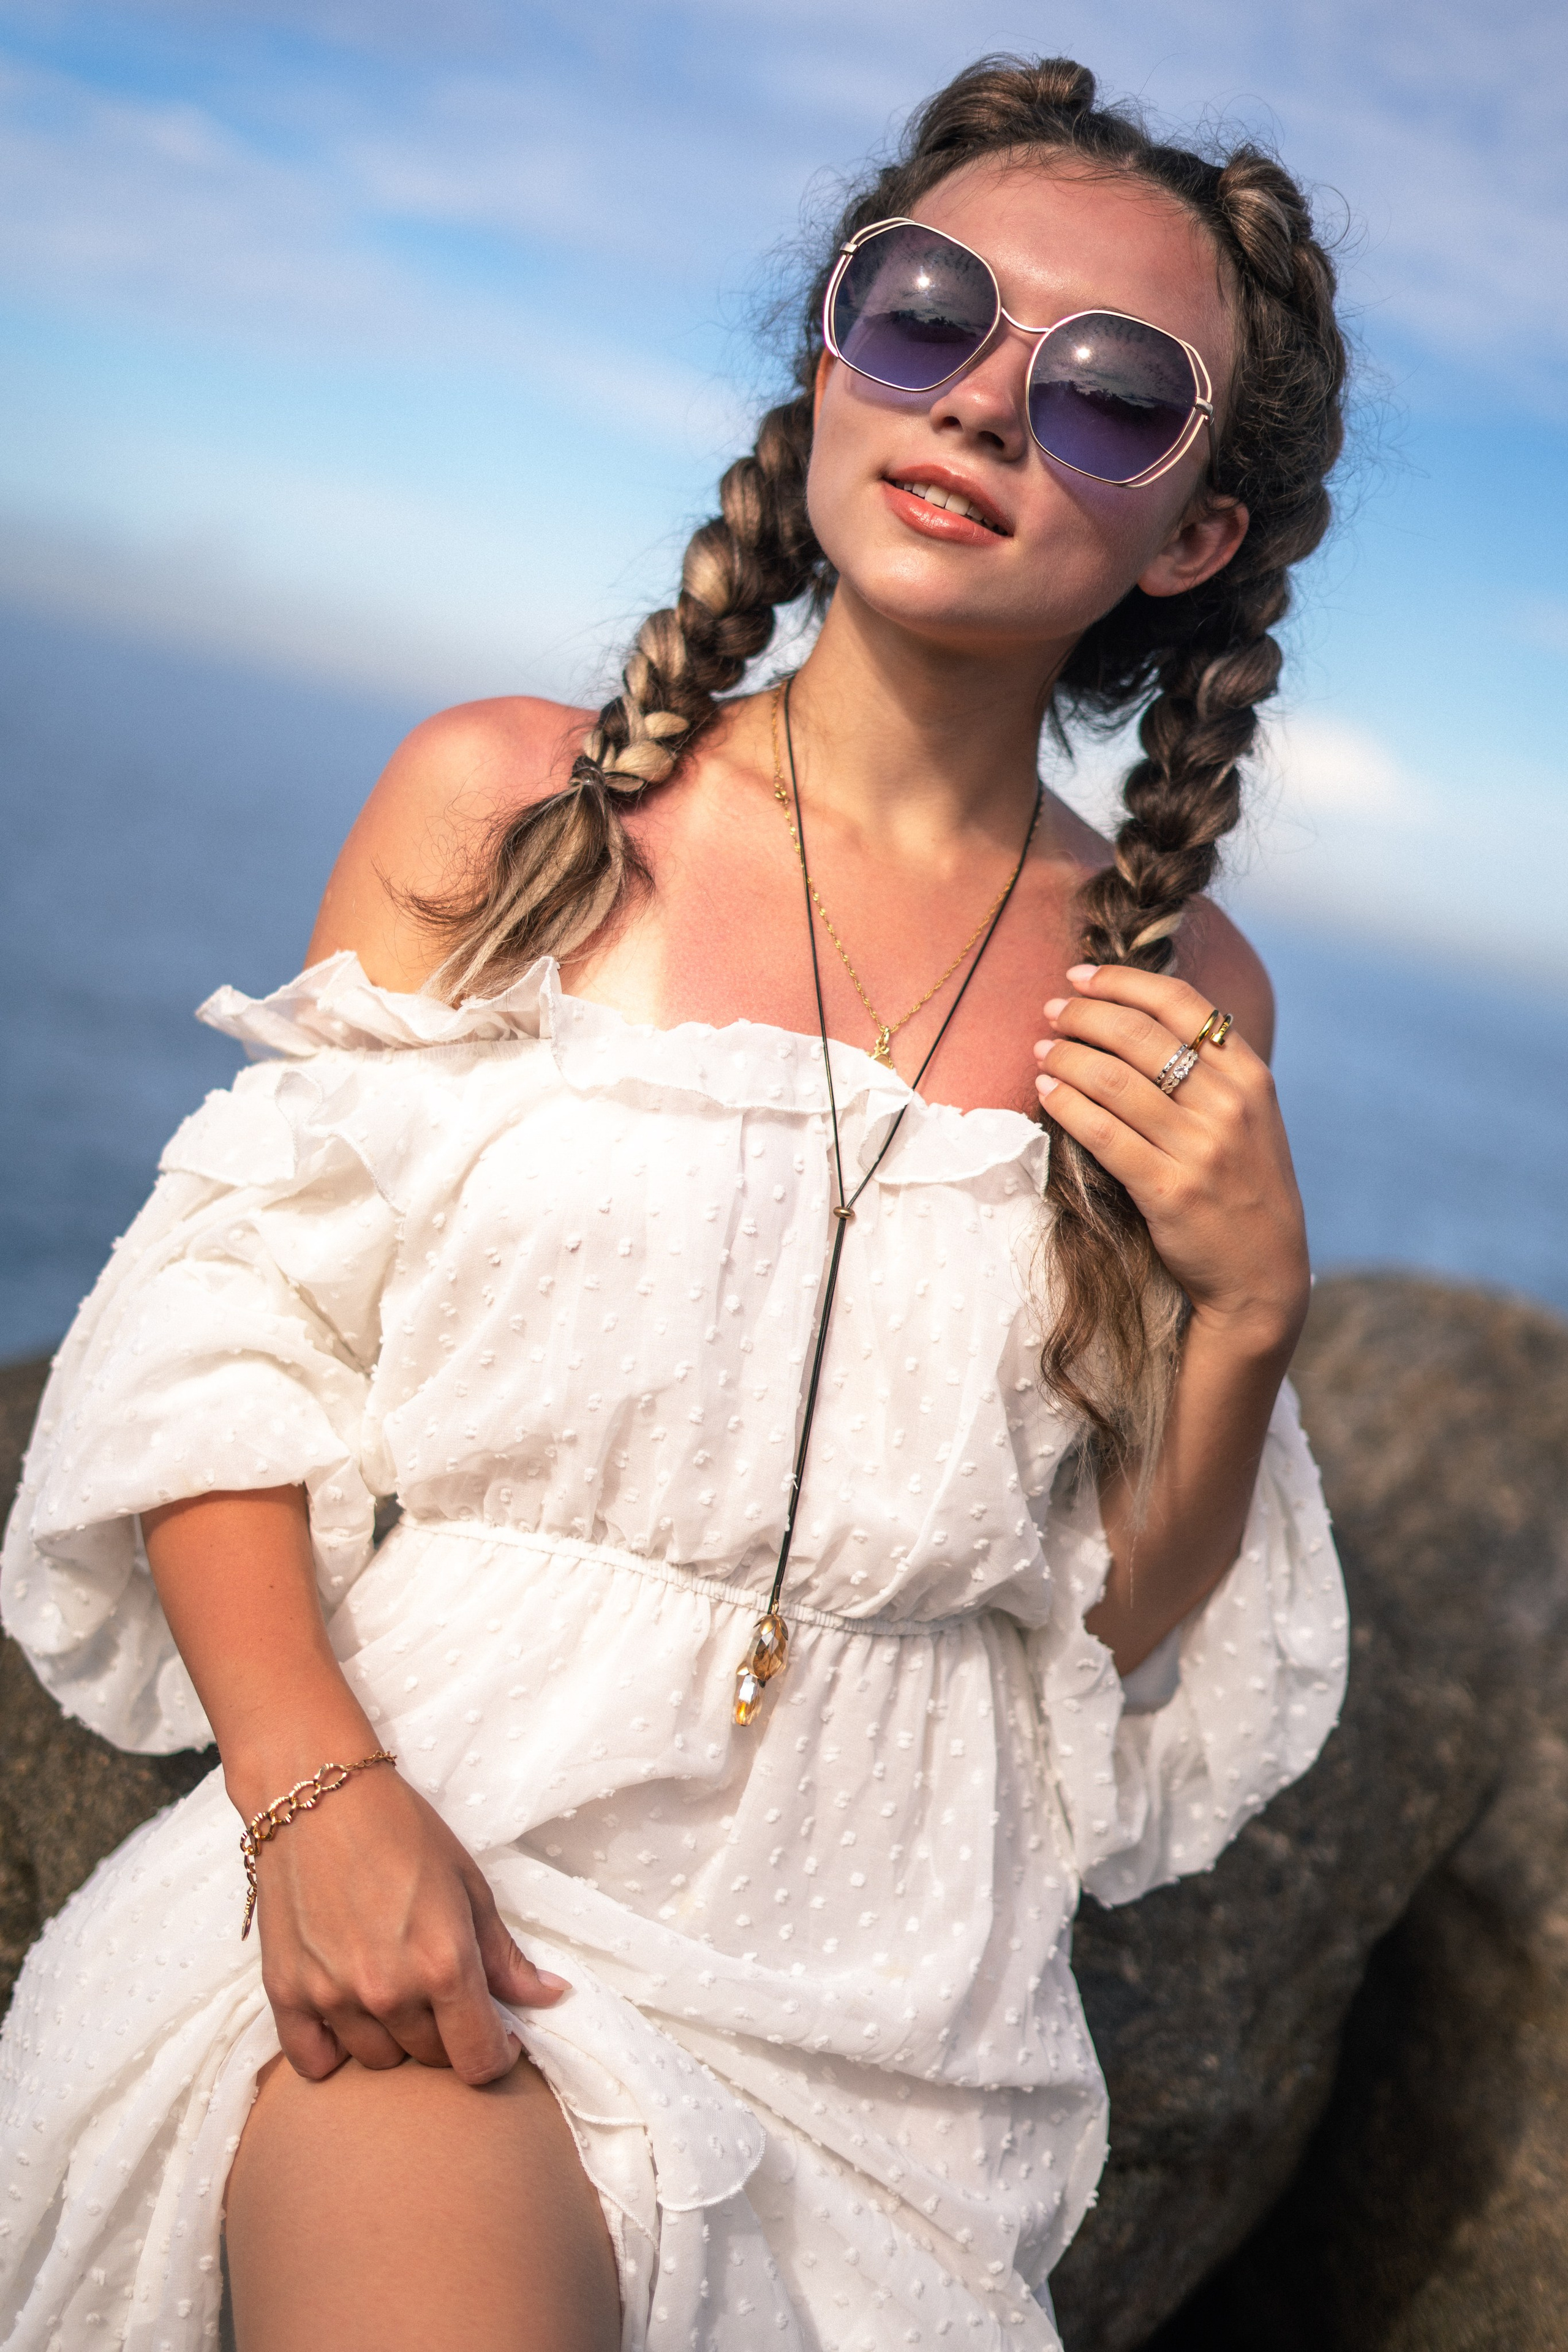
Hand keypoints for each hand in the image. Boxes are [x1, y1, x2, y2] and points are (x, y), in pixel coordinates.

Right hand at [249, 1762, 566, 2085]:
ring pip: (377, 2060)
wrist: (318, 1794)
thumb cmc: (401, 1829)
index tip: (498, 2038)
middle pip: (429, 2059)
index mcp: (443, 1965)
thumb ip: (505, 1955)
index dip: (497, 2057)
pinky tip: (347, 2014)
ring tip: (395, 1989)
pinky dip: (334, 2051)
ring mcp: (332, 1997)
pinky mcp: (285, 1993)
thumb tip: (549, 1997)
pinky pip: (314, 2062)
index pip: (479, 2061)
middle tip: (442, 1993)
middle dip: (447, 2035)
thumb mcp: (468, 1885)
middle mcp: (388, 1992)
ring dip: (394, 2038)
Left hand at [1035, 962, 1309, 1351]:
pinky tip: (1045, 1091)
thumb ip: (1211, 1071)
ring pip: (1112, 1079)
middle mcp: (1229, 1106)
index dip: (1123, 981)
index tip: (1082, 976)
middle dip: (1083, 1014)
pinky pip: (1102, 1133)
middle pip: (1138, 1034)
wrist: (1263, 1273)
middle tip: (1051, 1012)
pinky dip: (1065, 1104)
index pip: (1181, 1004)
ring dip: (1065, 1056)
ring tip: (1041, 1050)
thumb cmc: (1244, 1187)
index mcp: (1251, 1078)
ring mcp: (1199, 1149)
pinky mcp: (1167, 1190)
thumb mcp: (1250, 1118)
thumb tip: (1137, 1018)